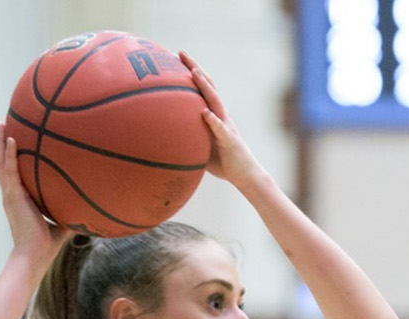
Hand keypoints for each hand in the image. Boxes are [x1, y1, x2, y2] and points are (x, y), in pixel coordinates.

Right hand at [0, 122, 68, 263]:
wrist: (35, 257)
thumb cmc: (46, 245)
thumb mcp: (61, 223)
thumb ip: (70, 213)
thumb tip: (88, 208)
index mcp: (19, 198)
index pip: (12, 172)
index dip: (11, 156)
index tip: (14, 139)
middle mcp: (12, 194)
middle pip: (2, 162)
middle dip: (1, 142)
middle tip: (2, 124)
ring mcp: (10, 194)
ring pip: (0, 162)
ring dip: (0, 142)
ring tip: (0, 124)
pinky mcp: (12, 197)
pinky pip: (8, 171)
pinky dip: (9, 154)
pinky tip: (12, 138)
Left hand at [181, 52, 265, 188]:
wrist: (244, 174)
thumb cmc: (222, 161)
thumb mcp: (200, 145)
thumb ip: (188, 135)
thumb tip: (164, 136)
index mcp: (214, 114)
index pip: (201, 88)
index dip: (189, 72)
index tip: (174, 58)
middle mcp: (221, 115)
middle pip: (208, 86)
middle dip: (194, 68)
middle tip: (180, 53)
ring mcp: (226, 125)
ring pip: (215, 101)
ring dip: (205, 87)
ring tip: (194, 73)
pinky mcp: (229, 140)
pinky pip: (220, 129)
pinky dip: (212, 120)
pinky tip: (204, 113)